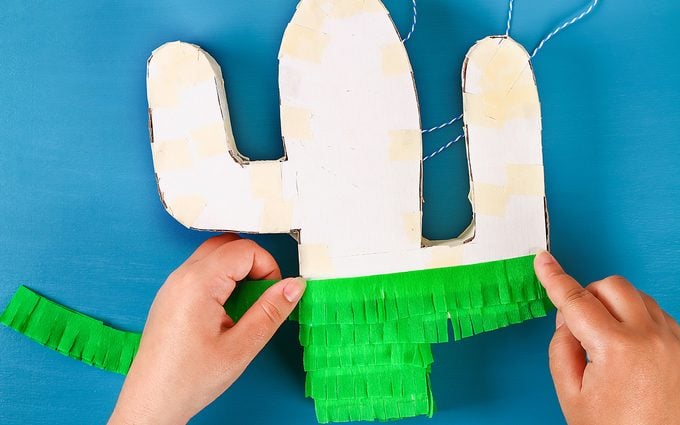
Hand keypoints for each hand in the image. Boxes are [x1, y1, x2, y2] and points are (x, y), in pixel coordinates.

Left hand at [108, 234, 305, 424]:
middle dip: (253, 263)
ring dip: (238, 271)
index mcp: (198, 283)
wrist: (152, 402)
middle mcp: (181, 276)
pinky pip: (201, 272)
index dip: (268, 267)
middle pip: (227, 244)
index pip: (244, 249)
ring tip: (247, 306)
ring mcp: (173, 285)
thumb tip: (294, 286)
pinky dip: (222, 280)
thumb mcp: (241, 347)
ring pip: (214, 256)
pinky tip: (228, 312)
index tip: (274, 294)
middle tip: (263, 294)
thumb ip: (271, 311)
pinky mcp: (171, 296)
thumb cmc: (189, 379)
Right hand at [534, 251, 679, 424]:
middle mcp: (651, 337)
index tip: (544, 260)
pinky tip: (630, 347)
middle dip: (589, 295)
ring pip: (638, 296)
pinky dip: (638, 320)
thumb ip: (560, 349)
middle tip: (579, 324)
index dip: (554, 277)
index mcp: (616, 348)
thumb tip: (567, 321)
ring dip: (615, 307)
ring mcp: (675, 341)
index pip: (576, 300)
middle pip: (612, 286)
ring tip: (608, 342)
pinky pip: (658, 314)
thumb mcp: (571, 396)